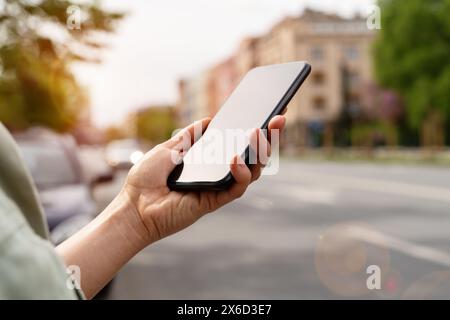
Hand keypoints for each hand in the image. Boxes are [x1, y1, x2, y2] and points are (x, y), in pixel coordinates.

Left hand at [122, 115, 285, 243]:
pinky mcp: (214, 200)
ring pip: (250, 172)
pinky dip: (240, 174)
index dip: (254, 129)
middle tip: (278, 118)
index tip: (267, 111)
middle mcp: (217, 173)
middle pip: (250, 156)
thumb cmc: (146, 179)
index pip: (237, 143)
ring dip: (259, 152)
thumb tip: (207, 120)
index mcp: (208, 160)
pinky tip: (235, 159)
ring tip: (260, 133)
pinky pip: (235, 188)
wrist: (133, 205)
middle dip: (267, 137)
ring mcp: (217, 187)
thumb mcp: (167, 149)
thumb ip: (188, 137)